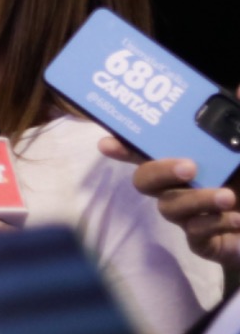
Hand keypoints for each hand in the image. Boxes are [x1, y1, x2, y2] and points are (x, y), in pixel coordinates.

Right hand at [98, 136, 239, 266]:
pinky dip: (214, 223)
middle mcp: (183, 187)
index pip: (149, 149)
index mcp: (191, 160)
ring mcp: (191, 216)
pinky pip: (193, 233)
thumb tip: (236, 91)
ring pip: (168, 207)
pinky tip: (236, 219)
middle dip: (158, 170)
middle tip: (188, 167)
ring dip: (196, 199)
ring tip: (228, 197)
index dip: (124, 145)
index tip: (107, 142)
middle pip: (145, 179)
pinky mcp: (203, 242)